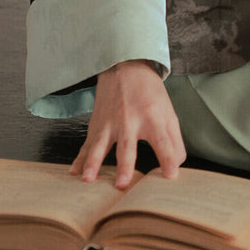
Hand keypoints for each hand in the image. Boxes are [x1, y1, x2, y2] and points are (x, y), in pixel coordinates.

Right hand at [69, 59, 185, 188]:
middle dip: (125, 165)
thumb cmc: (149, 92)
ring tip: (88, 178)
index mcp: (152, 117)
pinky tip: (74, 171)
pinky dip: (79, 158)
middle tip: (122, 184)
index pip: (162, 140)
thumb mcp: (168, 110)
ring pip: (100, 145)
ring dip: (94, 162)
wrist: (125, 66)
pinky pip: (87, 143)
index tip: (171, 174)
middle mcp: (130, 120)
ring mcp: (110, 122)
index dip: (167, 157)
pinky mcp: (97, 124)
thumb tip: (176, 167)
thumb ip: (174, 139)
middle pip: (127, 145)